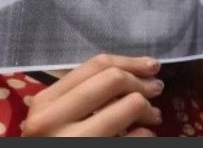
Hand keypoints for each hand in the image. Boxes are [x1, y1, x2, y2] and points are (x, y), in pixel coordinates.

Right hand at [22, 54, 163, 136]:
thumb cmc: (59, 140)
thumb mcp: (60, 116)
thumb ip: (85, 93)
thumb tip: (138, 71)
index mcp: (45, 102)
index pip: (95, 66)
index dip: (130, 62)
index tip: (151, 66)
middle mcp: (52, 120)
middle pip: (113, 79)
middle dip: (142, 82)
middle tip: (157, 88)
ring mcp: (73, 141)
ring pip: (130, 105)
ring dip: (149, 108)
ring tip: (154, 115)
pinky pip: (135, 136)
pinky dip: (146, 133)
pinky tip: (144, 135)